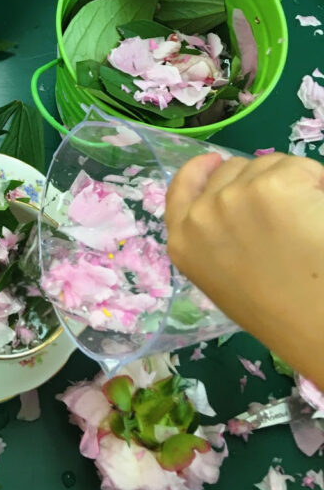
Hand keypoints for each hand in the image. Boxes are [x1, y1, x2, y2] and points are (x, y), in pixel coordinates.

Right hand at [166, 152, 323, 387]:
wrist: (316, 327)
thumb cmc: (279, 313)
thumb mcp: (228, 278)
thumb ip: (217, 238)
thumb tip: (233, 198)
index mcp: (183, 243)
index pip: (180, 187)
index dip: (199, 170)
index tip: (214, 162)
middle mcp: (201, 216)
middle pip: (230, 170)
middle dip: (255, 181)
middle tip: (283, 217)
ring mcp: (234, 197)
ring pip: (266, 164)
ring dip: (287, 181)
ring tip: (303, 223)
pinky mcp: (273, 186)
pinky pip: (300, 166)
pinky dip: (315, 182)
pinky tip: (317, 215)